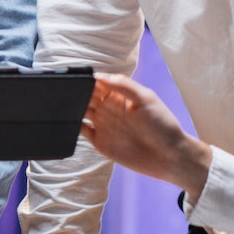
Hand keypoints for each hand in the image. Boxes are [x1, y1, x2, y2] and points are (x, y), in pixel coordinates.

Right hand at [81, 73, 211, 198]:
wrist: (168, 157)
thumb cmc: (163, 126)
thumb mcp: (147, 99)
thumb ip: (125, 86)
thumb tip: (101, 76)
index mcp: (120, 94)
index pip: (98, 82)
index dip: (88, 79)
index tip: (79, 78)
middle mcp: (109, 107)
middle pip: (86, 95)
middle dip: (76, 91)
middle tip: (68, 91)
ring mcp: (103, 124)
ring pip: (80, 111)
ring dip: (71, 107)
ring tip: (65, 105)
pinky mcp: (99, 141)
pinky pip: (80, 130)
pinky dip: (72, 125)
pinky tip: (68, 121)